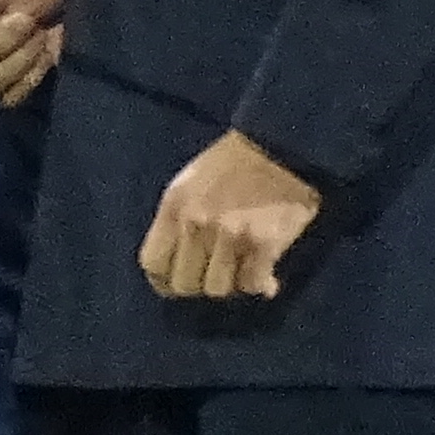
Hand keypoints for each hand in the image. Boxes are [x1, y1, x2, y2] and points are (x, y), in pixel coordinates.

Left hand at [138, 129, 321, 301]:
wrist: (282, 145)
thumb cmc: (234, 163)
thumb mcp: (190, 184)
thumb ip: (179, 222)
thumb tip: (180, 263)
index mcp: (174, 206)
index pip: (152, 263)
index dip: (164, 280)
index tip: (178, 281)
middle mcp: (197, 223)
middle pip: (184, 283)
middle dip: (199, 283)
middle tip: (217, 273)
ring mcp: (230, 236)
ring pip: (217, 289)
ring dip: (231, 284)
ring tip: (243, 268)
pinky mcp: (264, 244)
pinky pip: (252, 284)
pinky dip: (260, 285)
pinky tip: (267, 277)